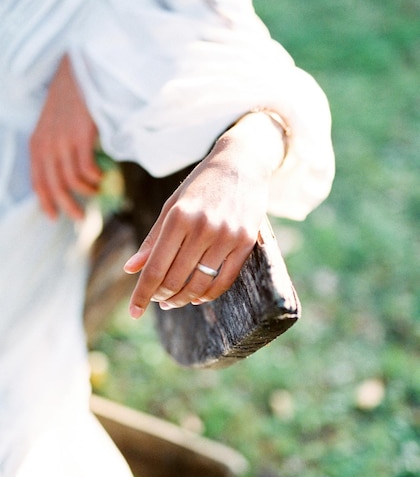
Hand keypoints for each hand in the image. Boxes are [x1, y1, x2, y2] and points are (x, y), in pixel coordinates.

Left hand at [30, 55, 101, 219]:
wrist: (79, 73)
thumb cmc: (69, 100)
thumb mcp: (52, 126)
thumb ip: (54, 148)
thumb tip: (65, 174)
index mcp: (37, 145)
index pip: (38, 183)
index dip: (46, 203)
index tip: (55, 218)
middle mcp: (46, 146)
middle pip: (56, 187)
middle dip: (69, 206)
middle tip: (81, 217)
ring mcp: (63, 142)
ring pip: (73, 181)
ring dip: (87, 190)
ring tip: (96, 190)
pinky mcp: (80, 138)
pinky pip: (87, 168)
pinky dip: (96, 177)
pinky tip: (102, 175)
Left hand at [124, 111, 285, 317]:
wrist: (242, 164)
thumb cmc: (200, 185)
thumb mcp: (172, 206)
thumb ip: (152, 239)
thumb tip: (130, 270)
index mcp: (178, 216)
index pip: (155, 268)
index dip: (142, 294)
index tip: (134, 312)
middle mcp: (202, 227)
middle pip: (175, 279)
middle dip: (161, 296)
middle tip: (156, 301)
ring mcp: (227, 236)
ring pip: (199, 284)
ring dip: (182, 299)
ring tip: (172, 300)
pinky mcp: (246, 242)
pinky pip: (224, 281)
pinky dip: (208, 295)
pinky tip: (196, 297)